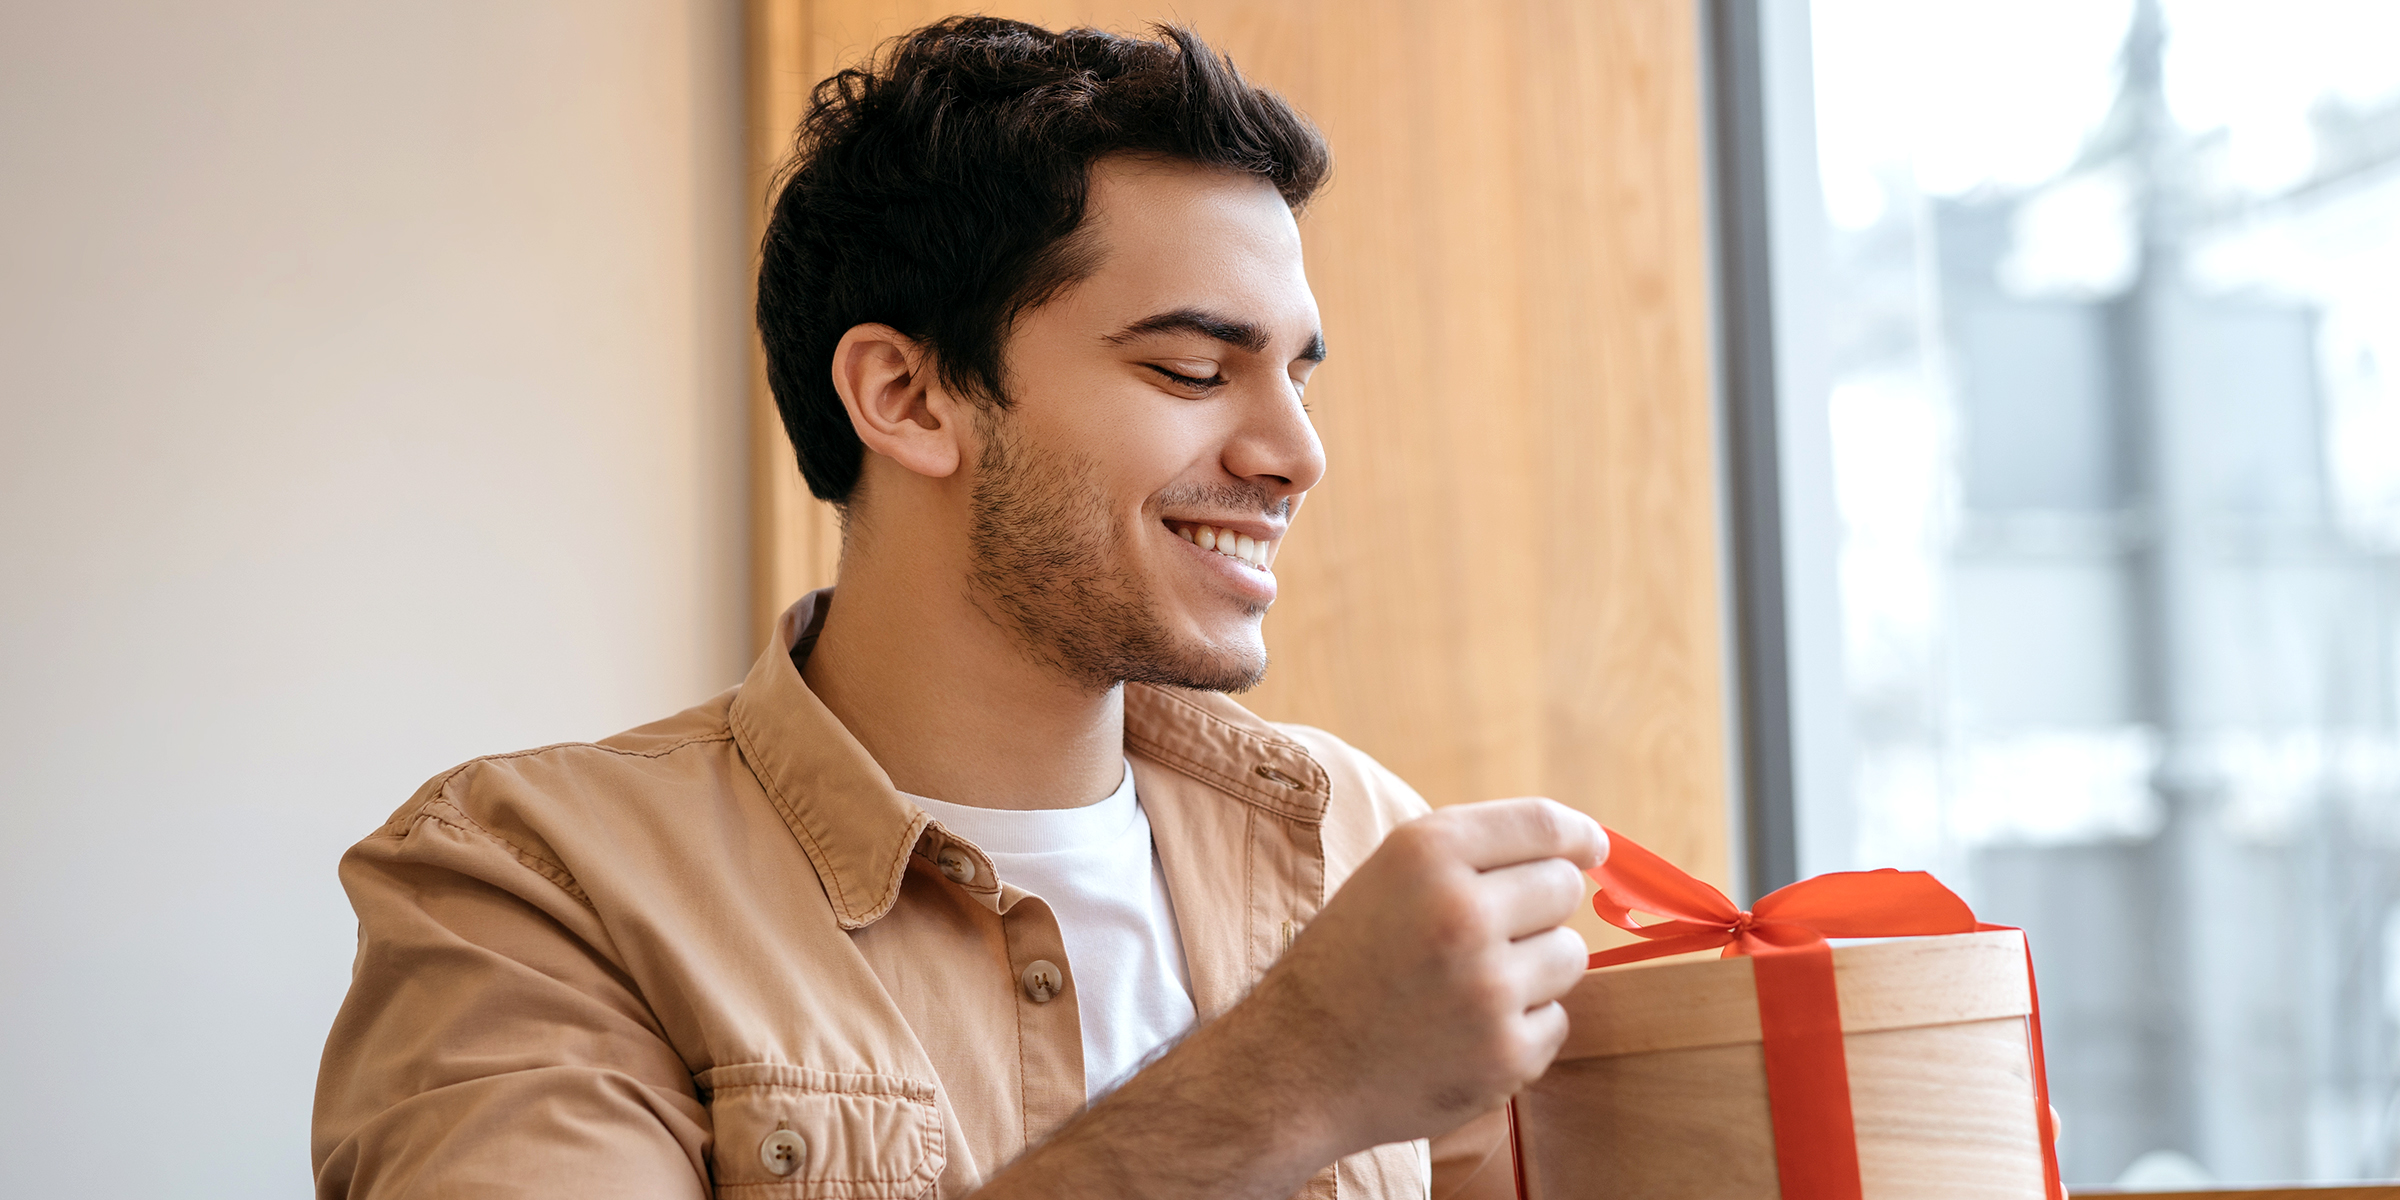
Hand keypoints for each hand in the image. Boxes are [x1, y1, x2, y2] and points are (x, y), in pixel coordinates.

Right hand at [1244, 797, 1608, 1154]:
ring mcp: (1489, 988)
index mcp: (1426, 854)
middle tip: (1490, 933)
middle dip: (1540, 906)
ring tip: (1467, 986)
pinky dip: (1521, 1027)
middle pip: (1565, 888)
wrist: (1297, 1068)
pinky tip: (1463, 1032)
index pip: (1543, 825)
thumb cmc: (1348, 962)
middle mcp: (1461, 912)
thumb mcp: (1390, 877)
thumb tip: (1585, 846)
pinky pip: (1556, 1019)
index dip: (1577, 834)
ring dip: (1534, 968)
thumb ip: (1474, 854)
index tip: (1590, 848)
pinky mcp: (1507, 1053)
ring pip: (1570, 955)